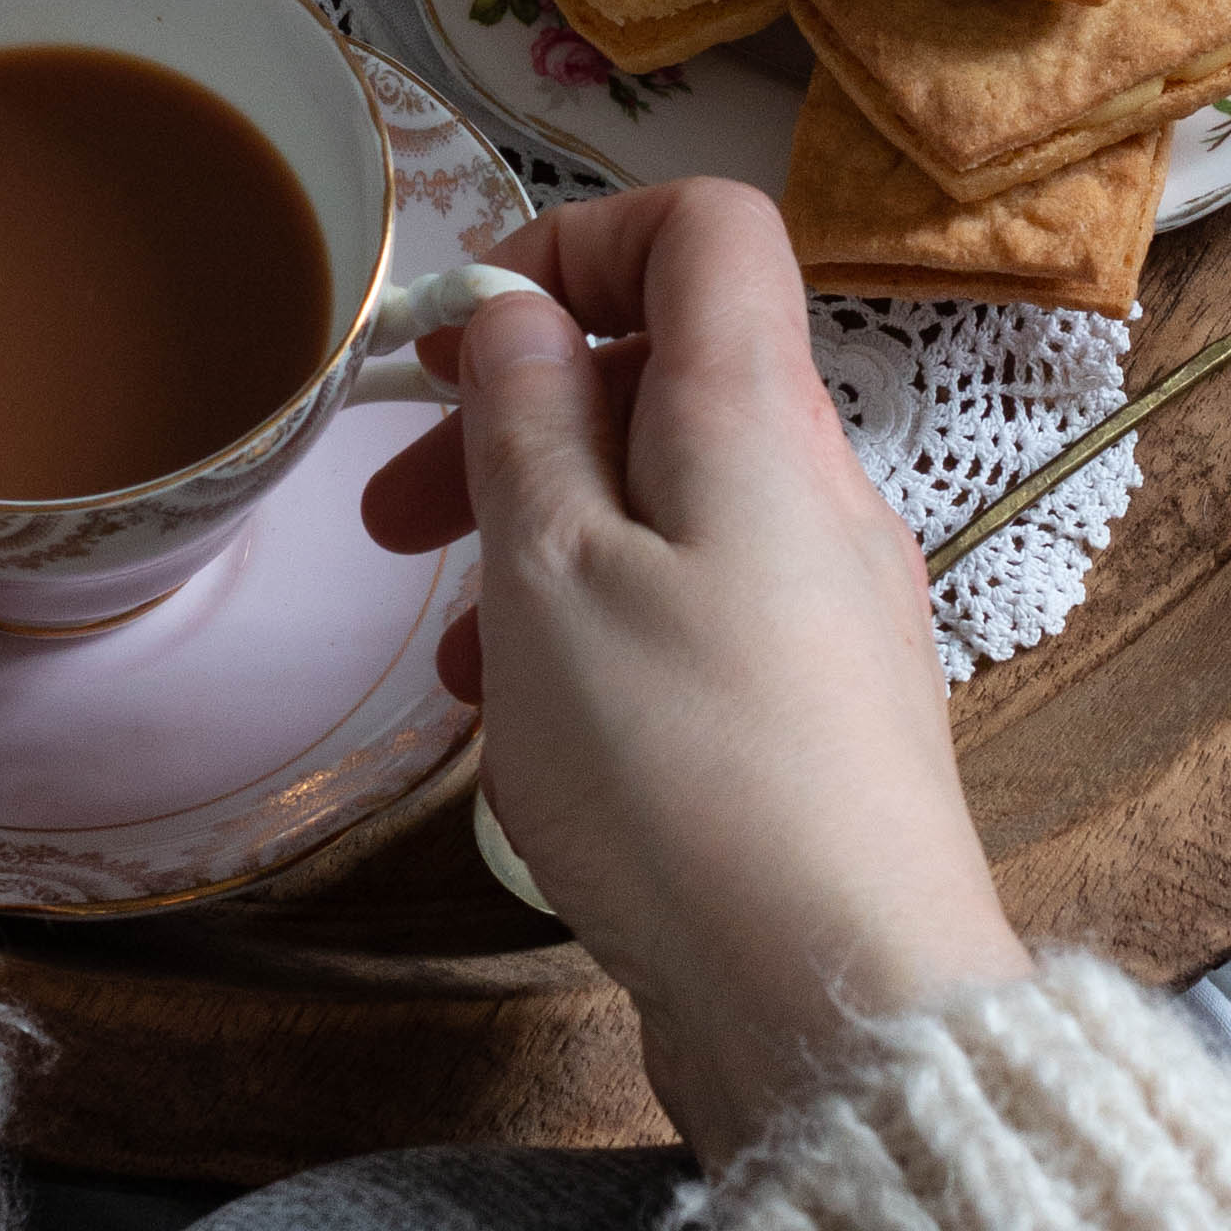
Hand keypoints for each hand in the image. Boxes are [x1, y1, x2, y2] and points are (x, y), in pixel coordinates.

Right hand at [361, 178, 1025, 1161]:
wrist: (838, 1002)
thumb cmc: (683, 774)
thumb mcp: (552, 576)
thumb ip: (526, 424)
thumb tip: (518, 310)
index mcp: (759, 419)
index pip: (704, 228)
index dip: (577, 242)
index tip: (466, 332)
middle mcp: (817, 493)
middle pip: (666, 380)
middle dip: (517, 422)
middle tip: (393, 512)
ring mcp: (830, 609)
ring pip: (668, 514)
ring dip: (541, 551)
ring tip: (449, 657)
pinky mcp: (818, 715)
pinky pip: (695, 622)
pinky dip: (598, 643)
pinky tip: (529, 739)